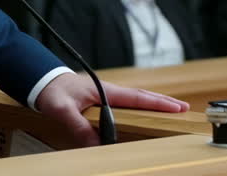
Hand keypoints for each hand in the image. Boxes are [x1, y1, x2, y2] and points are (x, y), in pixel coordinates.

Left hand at [34, 72, 187, 146]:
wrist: (42, 81)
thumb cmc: (52, 91)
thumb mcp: (62, 109)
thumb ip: (78, 126)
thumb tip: (96, 145)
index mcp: (104, 90)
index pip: (137, 97)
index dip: (157, 103)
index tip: (177, 108)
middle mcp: (109, 90)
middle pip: (142, 96)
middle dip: (163, 102)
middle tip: (185, 108)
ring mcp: (106, 94)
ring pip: (136, 99)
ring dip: (154, 103)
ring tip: (172, 109)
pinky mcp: (102, 99)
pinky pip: (127, 103)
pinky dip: (141, 105)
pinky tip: (145, 112)